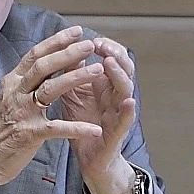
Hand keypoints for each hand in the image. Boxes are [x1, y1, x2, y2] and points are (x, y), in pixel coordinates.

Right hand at [0, 26, 103, 193]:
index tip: (77, 32)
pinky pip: (56, 128)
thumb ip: (26, 82)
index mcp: (12, 82)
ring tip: (98, 70)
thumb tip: (46, 64)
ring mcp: (21, 112)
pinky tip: (95, 129)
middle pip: (43, 66)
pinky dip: (76, 128)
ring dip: (76, 78)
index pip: (35, 55)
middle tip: (90, 45)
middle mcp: (15, 93)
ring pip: (50, 89)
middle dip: (68, 53)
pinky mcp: (28, 134)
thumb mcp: (9, 98)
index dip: (56, 41)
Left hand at [61, 37, 135, 193]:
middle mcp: (115, 96)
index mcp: (104, 85)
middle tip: (100, 44)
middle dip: (113, 53)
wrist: (88, 158)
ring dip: (119, 75)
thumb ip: (71, 74)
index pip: (111, 58)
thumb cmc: (82, 123)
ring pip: (126, 90)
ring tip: (110, 62)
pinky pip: (126, 121)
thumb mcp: (72, 95)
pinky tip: (128, 101)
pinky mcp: (118, 134)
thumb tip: (65, 49)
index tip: (89, 35)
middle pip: (122, 68)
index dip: (104, 46)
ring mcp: (118, 113)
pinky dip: (129, 111)